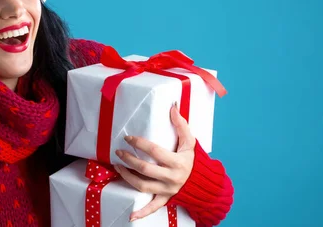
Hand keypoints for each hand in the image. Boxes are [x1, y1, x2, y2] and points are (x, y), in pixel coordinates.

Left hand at [114, 102, 195, 221]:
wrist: (204, 183)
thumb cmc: (193, 160)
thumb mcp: (190, 143)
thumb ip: (181, 125)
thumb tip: (172, 107)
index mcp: (178, 162)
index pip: (155, 151)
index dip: (140, 144)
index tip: (128, 138)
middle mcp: (172, 177)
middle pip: (145, 169)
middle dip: (129, 160)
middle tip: (118, 152)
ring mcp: (167, 190)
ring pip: (143, 186)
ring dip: (127, 177)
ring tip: (118, 167)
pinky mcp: (165, 199)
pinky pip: (152, 207)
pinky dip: (141, 213)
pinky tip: (130, 216)